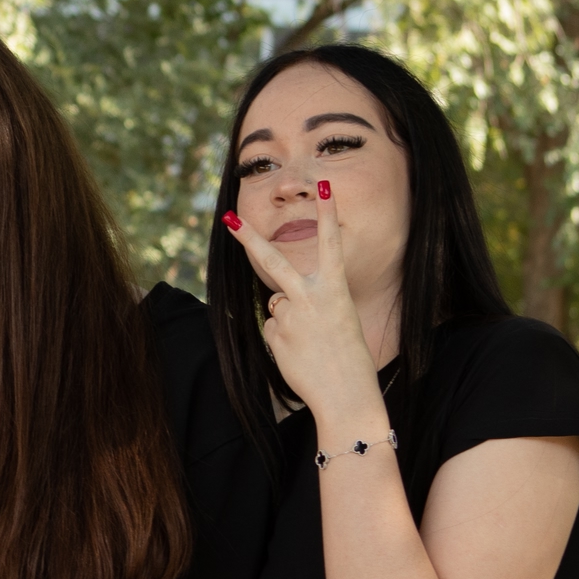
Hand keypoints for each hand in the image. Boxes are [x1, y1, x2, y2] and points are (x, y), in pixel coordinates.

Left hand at [224, 185, 383, 423]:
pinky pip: (272, 329)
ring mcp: (290, 316)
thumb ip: (311, 301)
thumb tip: (277, 302)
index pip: (331, 243)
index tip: (323, 184)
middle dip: (250, 238)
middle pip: (273, 261)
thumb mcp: (338, 318)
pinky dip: (283, 339)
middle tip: (229, 217)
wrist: (346, 393)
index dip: (327, 212)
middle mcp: (311, 297)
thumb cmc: (348, 356)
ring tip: (311, 342)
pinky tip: (300, 353)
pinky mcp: (275, 335)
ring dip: (288, 319)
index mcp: (336, 289)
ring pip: (275, 304)